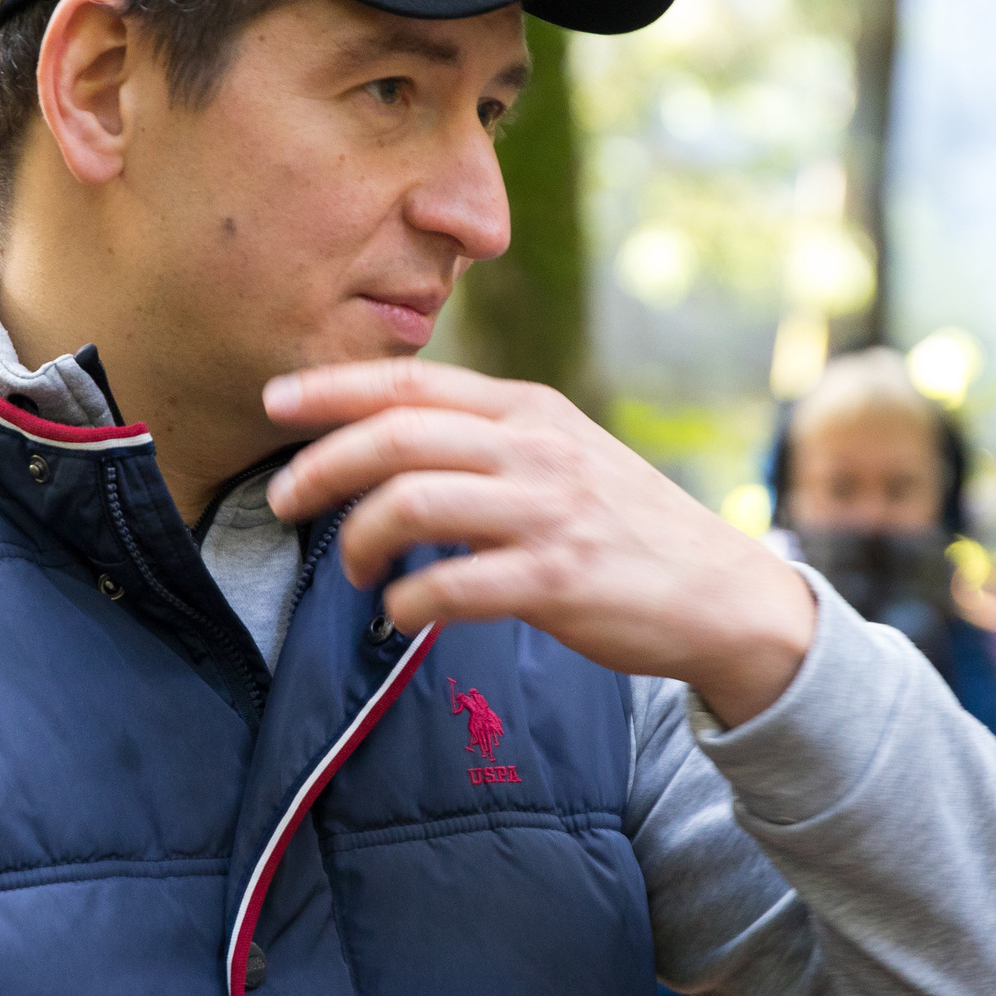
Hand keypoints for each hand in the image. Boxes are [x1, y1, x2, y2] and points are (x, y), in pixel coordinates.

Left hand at [263, 360, 815, 726]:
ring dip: (358, 540)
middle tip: (283, 500)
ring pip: (412, 504)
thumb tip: (390, 436)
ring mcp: (547, 512)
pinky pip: (448, 586)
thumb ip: (489, 437)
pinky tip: (399, 612)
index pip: (412, 383)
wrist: (721, 592)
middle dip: (321, 466)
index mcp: (530, 410)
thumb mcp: (564, 452)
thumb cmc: (625, 526)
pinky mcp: (557, 580)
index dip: (333, 389)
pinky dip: (404, 602)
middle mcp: (536, 449)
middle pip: (397, 437)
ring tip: (352, 568)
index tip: (274, 404)